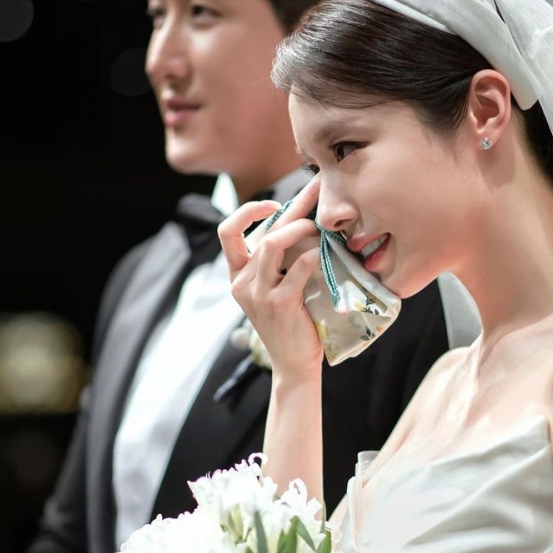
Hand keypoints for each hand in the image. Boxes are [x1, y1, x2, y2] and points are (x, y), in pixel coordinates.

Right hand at [218, 175, 323, 378]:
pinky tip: (324, 253)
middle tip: (318, 188)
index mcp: (237, 275)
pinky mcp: (279, 304)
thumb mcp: (275, 288)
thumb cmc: (292, 323)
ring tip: (319, 228)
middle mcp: (242, 282)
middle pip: (259, 232)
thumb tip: (302, 223)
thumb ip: (279, 262)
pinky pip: (296, 269)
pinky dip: (312, 255)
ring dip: (299, 229)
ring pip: (272, 245)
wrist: (294, 364)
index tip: (277, 204)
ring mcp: (258, 294)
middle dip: (292, 206)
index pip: (228, 231)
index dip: (248, 211)